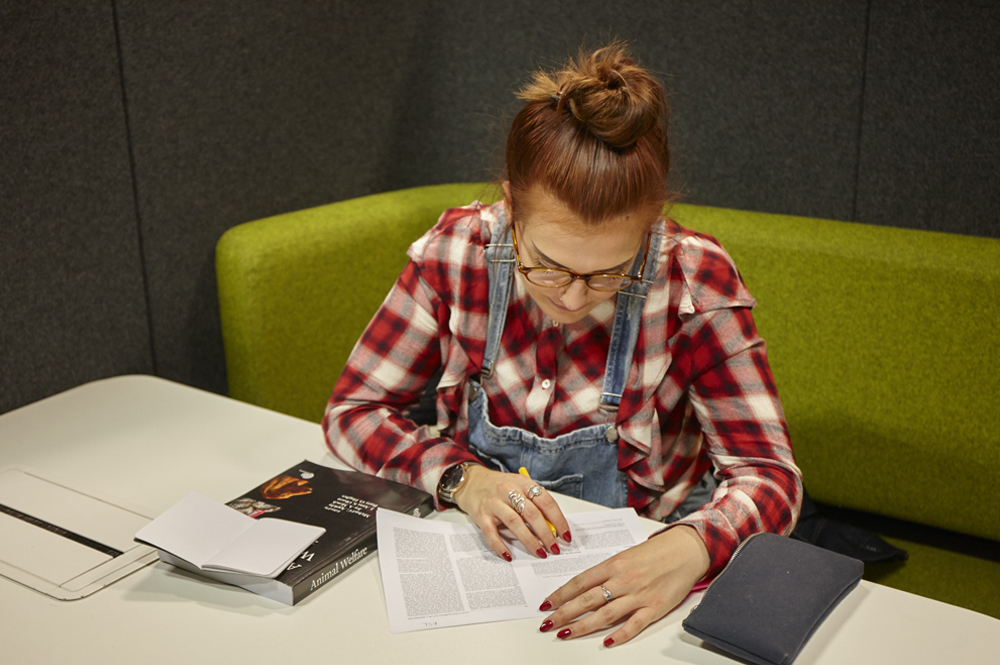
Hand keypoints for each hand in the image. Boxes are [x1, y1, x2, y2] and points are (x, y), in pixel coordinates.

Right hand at [454, 465, 570, 559]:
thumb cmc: (499, 487)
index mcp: (522, 483)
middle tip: (554, 548)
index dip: (558, 519)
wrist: (470, 482)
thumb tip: (551, 528)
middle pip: (531, 513)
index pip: (545, 501)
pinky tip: (509, 556)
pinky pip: (491, 533)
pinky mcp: (481, 515)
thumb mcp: (519, 488)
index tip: (565, 535)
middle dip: (546, 533)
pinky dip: (500, 546)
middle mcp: (508, 490)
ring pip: (515, 523)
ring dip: (529, 541)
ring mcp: (493, 503)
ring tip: (540, 553)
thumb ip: (534, 504)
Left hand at [537, 525, 709, 646]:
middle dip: (563, 612)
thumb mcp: (626, 555)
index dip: (560, 594)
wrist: (686, 550)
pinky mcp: (655, 607)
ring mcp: (638, 594)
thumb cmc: (656, 552)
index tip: (546, 604)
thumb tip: (584, 587)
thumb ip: (607, 571)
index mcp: (614, 564)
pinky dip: (619, 634)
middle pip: (587, 599)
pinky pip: (634, 624)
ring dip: (583, 626)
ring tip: (565, 634)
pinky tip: (606, 642)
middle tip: (547, 623)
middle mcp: (623, 579)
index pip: (579, 582)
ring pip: (605, 614)